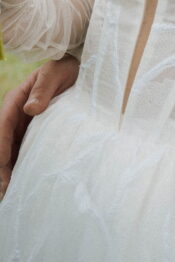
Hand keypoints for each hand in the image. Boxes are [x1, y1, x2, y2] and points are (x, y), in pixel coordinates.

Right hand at [0, 55, 79, 197]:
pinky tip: (21, 183)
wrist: (80, 69)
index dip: (1, 144)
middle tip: (5, 188)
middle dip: (2, 165)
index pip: (3, 123)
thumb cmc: (65, 69)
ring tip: (9, 193)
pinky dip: (20, 167)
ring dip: (8, 170)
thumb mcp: (55, 73)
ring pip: (11, 151)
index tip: (3, 162)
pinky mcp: (34, 134)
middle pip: (4, 143)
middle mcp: (16, 115)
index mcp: (16, 100)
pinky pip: (23, 152)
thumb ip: (43, 89)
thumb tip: (30, 109)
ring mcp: (24, 126)